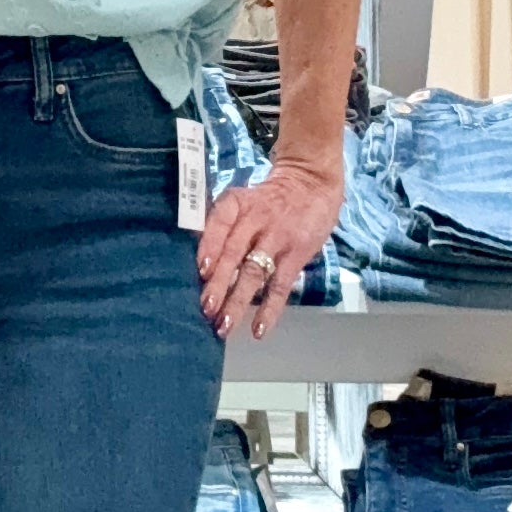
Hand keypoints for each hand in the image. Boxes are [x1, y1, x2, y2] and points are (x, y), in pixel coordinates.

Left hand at [196, 158, 344, 341]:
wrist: (312, 181)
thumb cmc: (269, 199)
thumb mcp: (243, 201)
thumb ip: (222, 228)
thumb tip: (199, 267)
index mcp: (237, 204)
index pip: (220, 222)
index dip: (210, 246)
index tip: (201, 270)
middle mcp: (256, 219)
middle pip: (234, 253)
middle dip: (219, 283)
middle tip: (206, 309)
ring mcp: (277, 237)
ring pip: (254, 272)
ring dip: (238, 301)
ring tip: (224, 325)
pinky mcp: (296, 254)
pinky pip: (280, 285)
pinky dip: (269, 309)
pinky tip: (258, 330)